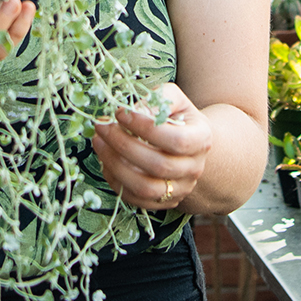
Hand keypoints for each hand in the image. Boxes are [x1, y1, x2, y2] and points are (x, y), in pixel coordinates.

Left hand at [92, 82, 210, 211]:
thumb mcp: (172, 99)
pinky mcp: (164, 202)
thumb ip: (156, 98)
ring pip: (145, 187)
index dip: (145, 128)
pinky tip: (106, 161)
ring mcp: (181, 189)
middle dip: (123, 145)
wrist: (187, 144)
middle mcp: (194, 168)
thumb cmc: (175, 117)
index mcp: (201, 139)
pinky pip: (136, 199)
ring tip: (99, 143)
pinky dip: (116, 181)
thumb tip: (131, 111)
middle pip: (159, 165)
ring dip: (116, 166)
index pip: (176, 140)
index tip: (119, 113)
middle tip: (101, 127)